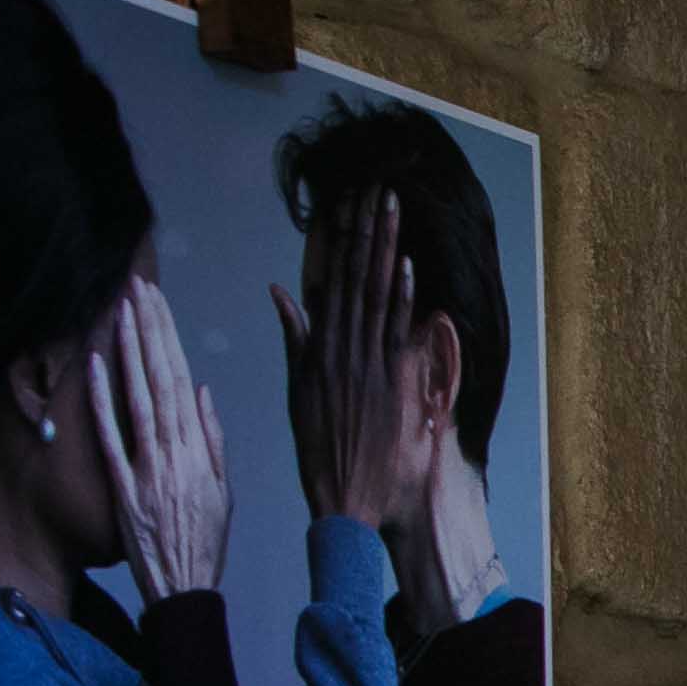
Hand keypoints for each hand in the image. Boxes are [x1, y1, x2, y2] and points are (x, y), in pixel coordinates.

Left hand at [86, 280, 230, 594]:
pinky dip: (103, 400)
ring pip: (138, 398)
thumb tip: (200, 393)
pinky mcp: (123, 488)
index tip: (156, 303)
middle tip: (136, 288)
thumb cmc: (203, 544)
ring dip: (130, 351)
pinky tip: (96, 364)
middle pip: (161, 380)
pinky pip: (112, 437)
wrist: (184, 590)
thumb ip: (213, 441)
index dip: (168, 340)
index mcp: (200, 454)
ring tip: (121, 310)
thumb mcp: (222, 493)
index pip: (182, 382)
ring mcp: (147, 470)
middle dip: (149, 330)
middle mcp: (175, 455)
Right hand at [274, 188, 434, 533]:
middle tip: (373, 187)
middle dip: (363, 230)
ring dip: (385, 249)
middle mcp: (340, 348)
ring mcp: (365, 363)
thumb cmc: (324, 452)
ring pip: (375, 294)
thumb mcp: (299, 390)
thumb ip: (294, 339)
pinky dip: (401, 298)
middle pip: (353, 276)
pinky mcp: (388, 382)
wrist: (343, 499)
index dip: (339, 238)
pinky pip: (395, 331)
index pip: (329, 277)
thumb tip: (281, 293)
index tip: (346, 201)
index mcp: (318, 347)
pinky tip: (405, 265)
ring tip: (391, 207)